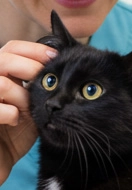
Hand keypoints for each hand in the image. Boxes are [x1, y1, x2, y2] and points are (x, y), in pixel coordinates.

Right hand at [0, 41, 56, 185]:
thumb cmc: (12, 136)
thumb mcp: (29, 110)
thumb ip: (39, 92)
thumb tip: (63, 74)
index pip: (13, 48)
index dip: (34, 50)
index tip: (56, 58)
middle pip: (6, 57)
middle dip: (30, 68)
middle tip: (43, 85)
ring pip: (2, 83)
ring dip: (21, 96)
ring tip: (26, 111)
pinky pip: (0, 109)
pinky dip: (10, 113)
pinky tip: (14, 121)